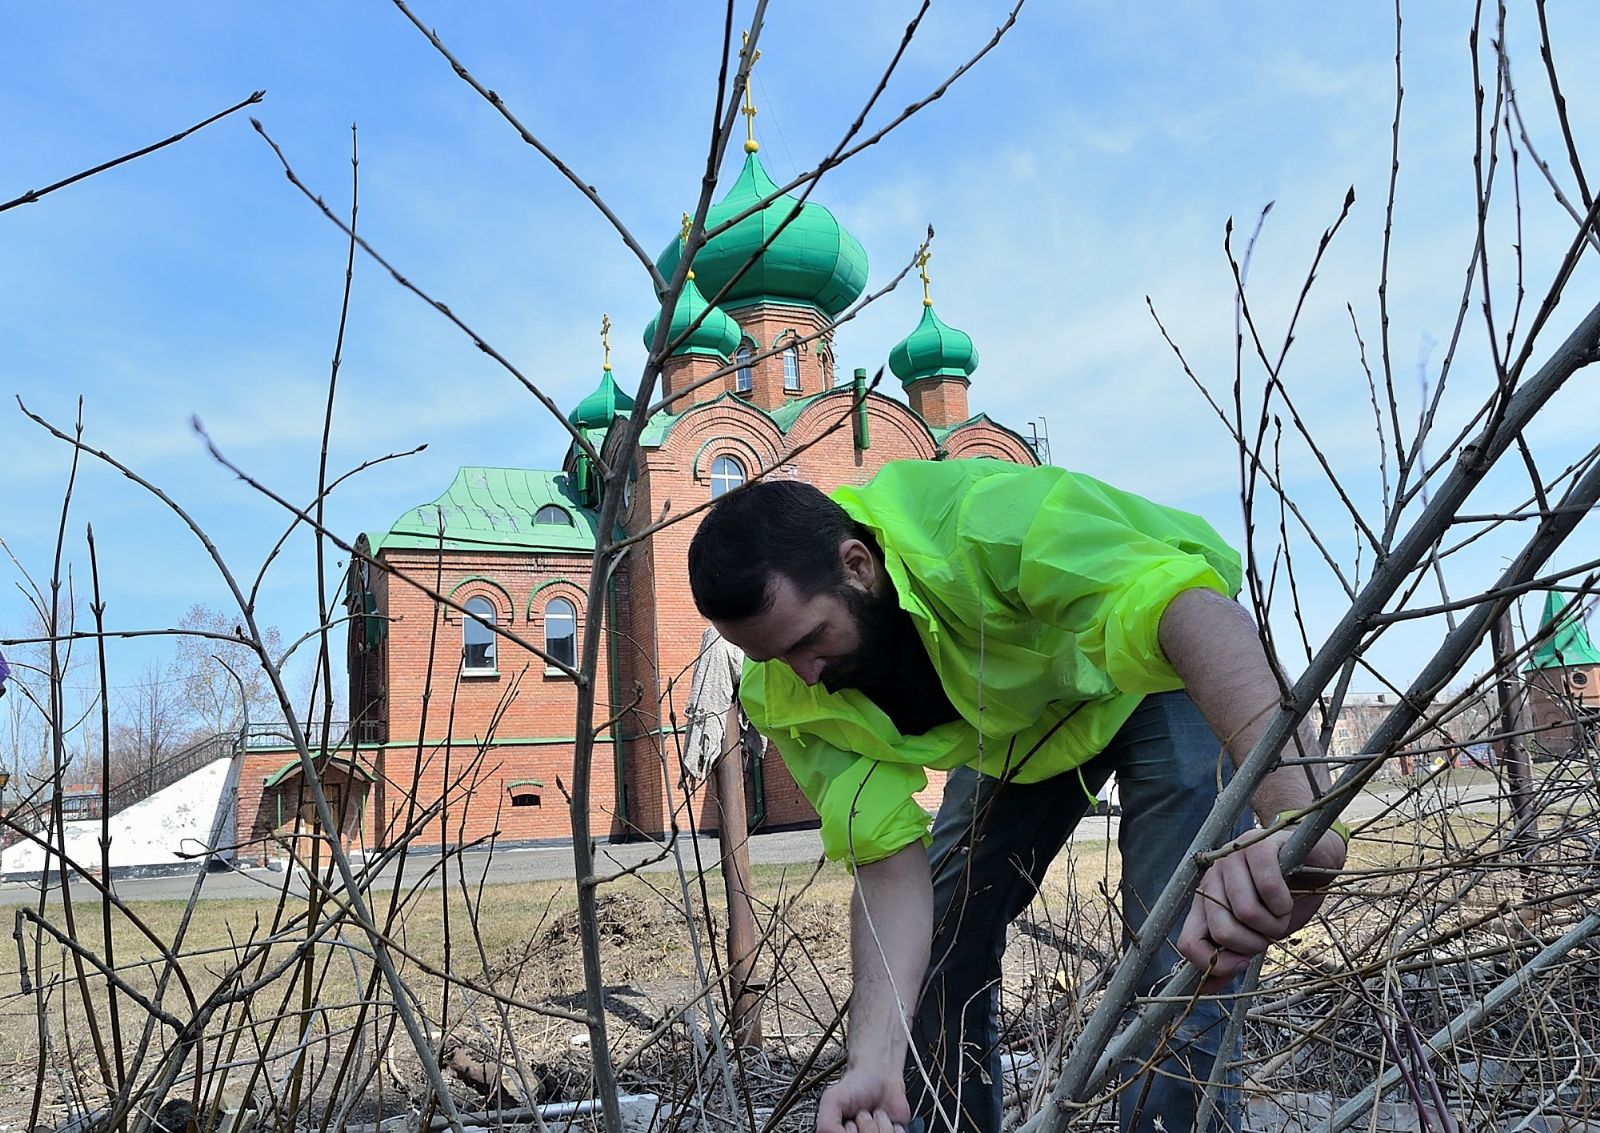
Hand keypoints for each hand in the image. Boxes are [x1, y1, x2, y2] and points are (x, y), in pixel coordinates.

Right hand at [816, 1064, 909, 1132]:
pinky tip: (887, 1119)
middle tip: (863, 1114)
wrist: (881, 1076)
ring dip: (880, 1124)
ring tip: (874, 1114)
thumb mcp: (832, 1099)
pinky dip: (894, 1128)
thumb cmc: (857, 1085)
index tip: (850, 1123)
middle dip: (865, 1127)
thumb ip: (826, 1123)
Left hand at [1177, 825, 1344, 990]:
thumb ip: (1230, 956)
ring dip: (1275, 924)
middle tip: (1271, 931)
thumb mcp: (1256, 933)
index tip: (1244, 963)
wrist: (1316, 860)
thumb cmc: (1284, 898)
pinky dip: (1285, 903)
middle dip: (1256, 943)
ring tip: (1281, 912)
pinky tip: (1289, 896)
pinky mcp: (1258, 845)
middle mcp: (1212, 879)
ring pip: (1247, 913)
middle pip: (1223, 931)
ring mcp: (1232, 859)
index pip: (1188, 943)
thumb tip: (1204, 990)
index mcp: (1205, 902)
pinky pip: (1268, 889)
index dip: (1216, 965)